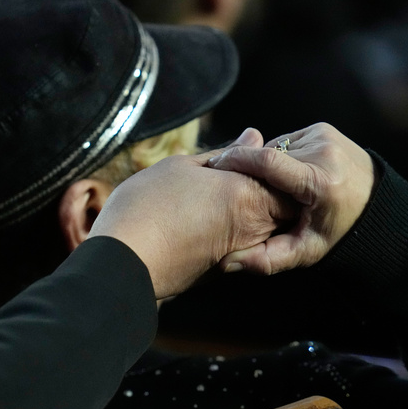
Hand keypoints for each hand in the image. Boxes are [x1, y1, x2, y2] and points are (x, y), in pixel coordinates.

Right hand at [89, 128, 297, 298]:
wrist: (122, 262)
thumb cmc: (147, 207)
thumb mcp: (183, 167)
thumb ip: (225, 155)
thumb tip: (254, 138)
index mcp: (249, 195)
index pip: (285, 178)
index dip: (276, 164)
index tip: (255, 155)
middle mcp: (255, 227)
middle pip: (283, 206)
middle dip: (271, 189)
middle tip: (241, 173)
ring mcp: (241, 252)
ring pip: (265, 226)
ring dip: (254, 210)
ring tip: (222, 194)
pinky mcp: (223, 271)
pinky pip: (245, 245)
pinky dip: (237, 230)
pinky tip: (208, 218)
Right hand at [205, 122, 374, 273]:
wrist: (379, 209)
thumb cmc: (341, 233)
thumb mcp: (306, 252)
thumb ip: (268, 259)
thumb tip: (227, 263)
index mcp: (320, 181)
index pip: (268, 162)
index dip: (237, 161)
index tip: (215, 167)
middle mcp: (324, 152)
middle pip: (268, 155)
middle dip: (253, 171)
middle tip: (250, 193)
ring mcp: (325, 136)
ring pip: (276, 146)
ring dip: (270, 165)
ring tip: (277, 188)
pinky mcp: (325, 129)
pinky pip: (290, 140)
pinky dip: (285, 156)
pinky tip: (293, 176)